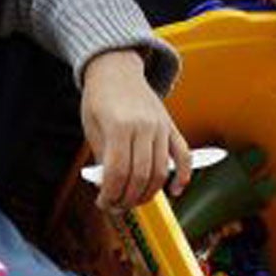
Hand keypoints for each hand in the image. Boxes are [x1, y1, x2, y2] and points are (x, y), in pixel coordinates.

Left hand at [79, 50, 190, 210]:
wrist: (116, 68)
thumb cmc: (99, 99)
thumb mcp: (92, 127)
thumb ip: (102, 158)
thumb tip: (110, 188)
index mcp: (119, 125)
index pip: (118, 171)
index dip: (110, 193)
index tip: (103, 203)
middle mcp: (143, 126)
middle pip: (140, 175)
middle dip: (128, 198)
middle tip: (117, 206)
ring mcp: (161, 126)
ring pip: (161, 170)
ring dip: (148, 193)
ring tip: (134, 201)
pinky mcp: (171, 126)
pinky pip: (183, 155)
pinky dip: (182, 175)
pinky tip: (174, 191)